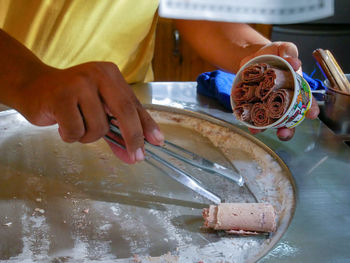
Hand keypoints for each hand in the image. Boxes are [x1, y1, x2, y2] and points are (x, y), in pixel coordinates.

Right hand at [12, 62, 163, 162]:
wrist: (33, 88)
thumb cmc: (70, 100)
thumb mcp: (98, 112)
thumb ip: (116, 133)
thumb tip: (132, 157)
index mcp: (111, 74)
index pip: (134, 105)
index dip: (147, 126)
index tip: (157, 142)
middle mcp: (98, 74)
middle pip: (124, 112)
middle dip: (132, 138)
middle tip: (136, 157)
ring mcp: (79, 83)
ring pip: (98, 127)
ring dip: (87, 136)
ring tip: (75, 124)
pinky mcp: (60, 96)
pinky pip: (76, 131)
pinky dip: (70, 136)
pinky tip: (61, 124)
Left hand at [240, 41, 319, 140]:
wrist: (252, 56)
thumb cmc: (273, 53)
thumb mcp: (283, 48)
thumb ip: (288, 52)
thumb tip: (294, 62)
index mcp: (295, 89)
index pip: (306, 102)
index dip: (310, 109)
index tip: (311, 114)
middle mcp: (283, 101)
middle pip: (289, 119)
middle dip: (288, 129)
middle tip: (284, 132)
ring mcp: (268, 104)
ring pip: (270, 122)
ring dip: (265, 129)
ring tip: (258, 130)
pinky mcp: (254, 104)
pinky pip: (253, 116)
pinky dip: (250, 122)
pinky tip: (247, 125)